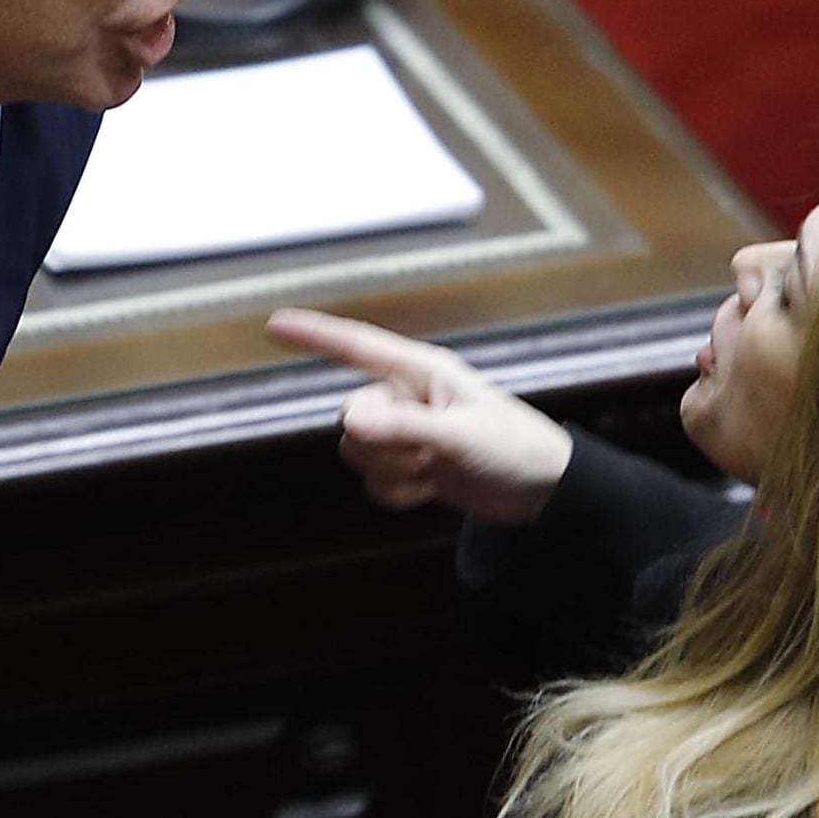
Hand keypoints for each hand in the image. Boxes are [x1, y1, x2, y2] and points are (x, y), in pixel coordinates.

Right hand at [266, 307, 572, 523]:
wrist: (544, 492)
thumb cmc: (515, 447)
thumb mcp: (459, 435)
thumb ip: (402, 428)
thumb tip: (348, 424)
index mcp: (420, 372)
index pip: (356, 346)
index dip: (314, 335)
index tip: (273, 325)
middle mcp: (406, 397)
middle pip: (351, 416)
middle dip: (380, 445)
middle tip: (425, 455)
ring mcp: (406, 433)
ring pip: (357, 452)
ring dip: (390, 472)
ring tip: (434, 471)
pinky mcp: (410, 465)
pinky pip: (374, 482)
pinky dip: (398, 492)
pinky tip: (433, 489)